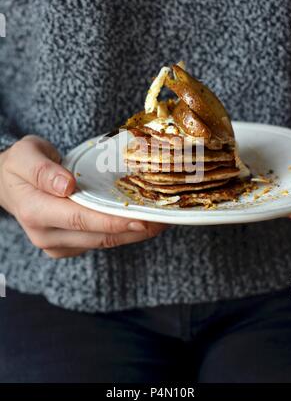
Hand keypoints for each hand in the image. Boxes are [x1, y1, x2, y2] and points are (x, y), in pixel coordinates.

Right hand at [0, 135, 166, 257]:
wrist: (10, 185)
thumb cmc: (20, 165)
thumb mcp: (26, 155)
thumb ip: (42, 169)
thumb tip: (67, 185)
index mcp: (35, 210)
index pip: (79, 218)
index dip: (112, 220)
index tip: (141, 218)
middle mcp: (45, 235)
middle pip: (97, 235)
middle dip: (133, 229)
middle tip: (165, 219)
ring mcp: (57, 245)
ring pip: (102, 242)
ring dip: (133, 233)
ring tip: (162, 221)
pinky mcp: (68, 246)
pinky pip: (99, 241)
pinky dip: (122, 232)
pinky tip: (141, 221)